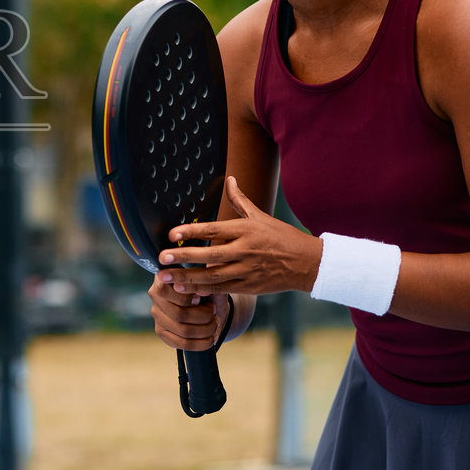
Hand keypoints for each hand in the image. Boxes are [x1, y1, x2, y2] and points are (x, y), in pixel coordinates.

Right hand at [147, 279, 230, 352]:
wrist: (211, 305)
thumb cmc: (207, 289)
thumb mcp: (207, 280)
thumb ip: (203, 282)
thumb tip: (200, 291)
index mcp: (162, 278)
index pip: (165, 292)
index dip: (185, 298)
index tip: (200, 298)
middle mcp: (155, 297)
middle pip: (179, 314)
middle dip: (204, 315)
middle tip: (214, 311)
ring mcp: (157, 316)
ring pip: (184, 331)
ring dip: (206, 329)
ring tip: (216, 323)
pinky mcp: (162, 332)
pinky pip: (183, 344)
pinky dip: (202, 343)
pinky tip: (211, 337)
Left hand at [154, 176, 322, 297]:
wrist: (308, 263)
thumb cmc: (282, 236)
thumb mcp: (261, 216)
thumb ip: (240, 200)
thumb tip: (230, 178)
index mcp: (246, 230)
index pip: (213, 229)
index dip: (191, 232)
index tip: (172, 234)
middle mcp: (245, 250)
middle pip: (209, 254)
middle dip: (183, 257)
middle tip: (160, 258)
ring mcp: (247, 270)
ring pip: (213, 276)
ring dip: (187, 278)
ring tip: (165, 278)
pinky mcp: (249, 287)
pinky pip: (222, 290)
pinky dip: (203, 290)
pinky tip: (185, 290)